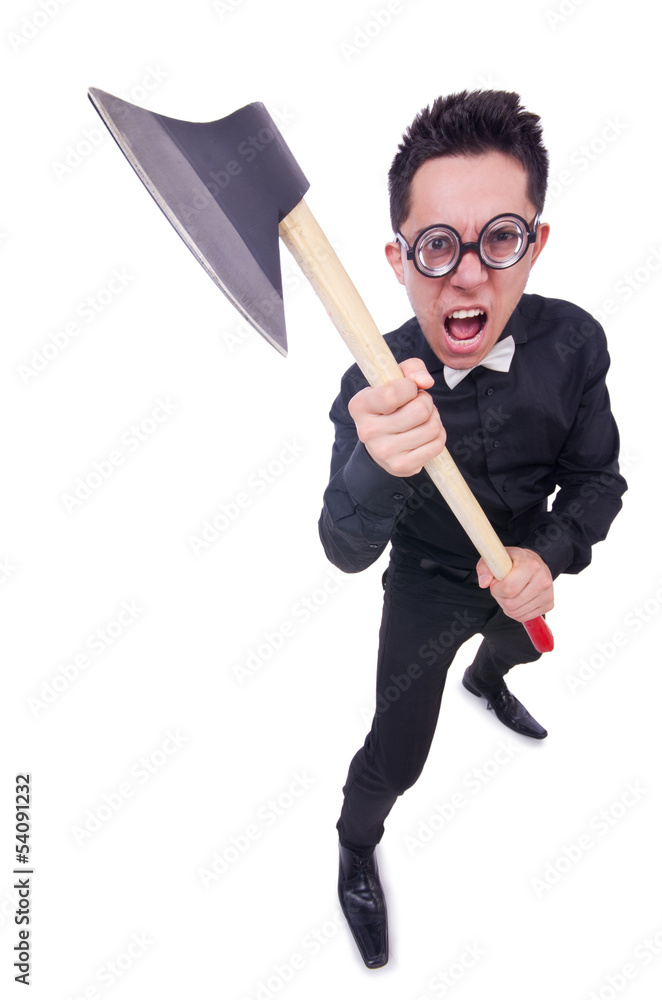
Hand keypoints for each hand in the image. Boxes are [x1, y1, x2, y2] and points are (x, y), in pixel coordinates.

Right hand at [348, 358, 445, 477]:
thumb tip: (426, 381)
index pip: (393, 393)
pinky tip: (425, 434)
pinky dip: (438, 436)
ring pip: (431, 428)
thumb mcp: (394, 380)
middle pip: (420, 411)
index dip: (411, 386)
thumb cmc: (391, 405)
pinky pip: (436, 445)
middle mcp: (367, 431)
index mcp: (360, 406)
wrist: (381, 444)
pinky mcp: (401, 466)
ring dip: (434, 419)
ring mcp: (384, 452)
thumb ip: (411, 369)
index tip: (409, 388)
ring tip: (422, 419)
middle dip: (426, 403)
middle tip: (419, 405)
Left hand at [476, 547, 553, 621]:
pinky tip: (516, 599)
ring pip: (516, 613)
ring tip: (509, 593)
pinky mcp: (549, 604)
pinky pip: (524, 617)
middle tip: (501, 588)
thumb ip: (485, 568)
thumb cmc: (513, 561)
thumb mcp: (497, 558)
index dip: (496, 589)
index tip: (496, 582)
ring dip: (506, 606)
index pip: (508, 588)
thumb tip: (483, 583)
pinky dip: (515, 612)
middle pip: (511, 603)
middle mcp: (543, 580)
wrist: (534, 562)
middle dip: (500, 598)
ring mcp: (548, 594)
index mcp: (531, 565)